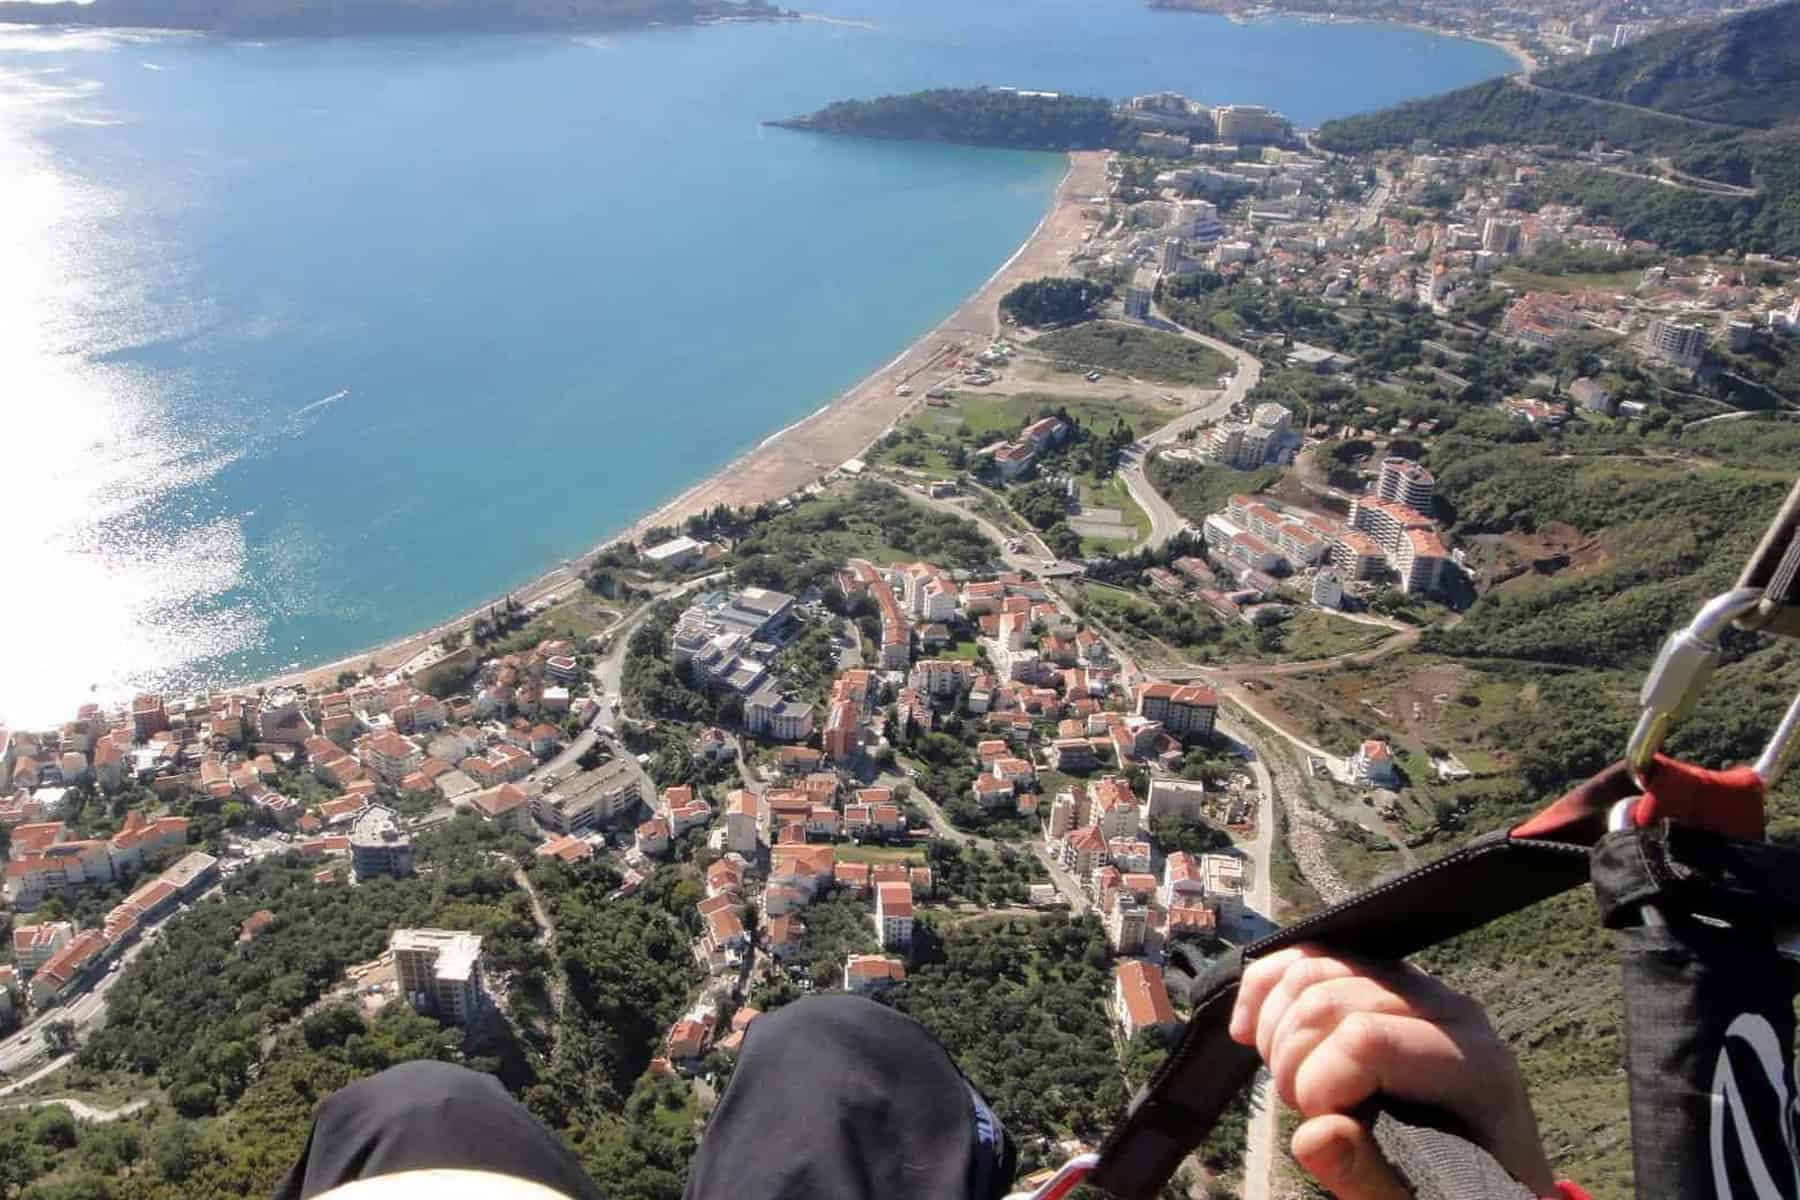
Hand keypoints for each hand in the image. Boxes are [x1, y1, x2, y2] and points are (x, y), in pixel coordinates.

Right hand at [1228, 945, 1555, 1199]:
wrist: (1481, 1172)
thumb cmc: (1454, 1190)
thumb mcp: (1418, 1199)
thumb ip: (1368, 1177)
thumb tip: (1315, 1133)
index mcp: (1474, 1064)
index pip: (1364, 1039)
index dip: (1317, 1084)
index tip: (1320, 1128)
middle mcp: (1450, 1008)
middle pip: (1328, 998)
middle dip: (1291, 1059)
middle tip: (1303, 1112)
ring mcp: (1413, 985)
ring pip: (1311, 968)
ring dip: (1275, 1029)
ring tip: (1290, 1084)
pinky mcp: (1379, 977)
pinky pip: (1308, 955)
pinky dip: (1264, 988)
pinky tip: (1248, 1033)